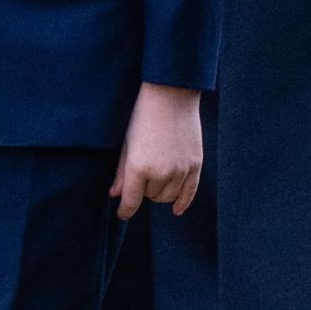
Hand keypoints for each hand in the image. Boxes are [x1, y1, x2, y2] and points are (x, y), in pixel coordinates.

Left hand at [111, 82, 203, 220]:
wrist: (171, 95)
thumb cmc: (142, 115)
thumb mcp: (127, 143)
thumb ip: (121, 172)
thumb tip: (115, 195)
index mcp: (139, 166)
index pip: (131, 200)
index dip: (125, 210)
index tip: (122, 214)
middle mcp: (161, 172)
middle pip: (150, 197)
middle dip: (143, 190)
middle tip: (141, 174)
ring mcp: (181, 170)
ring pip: (168, 196)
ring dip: (160, 192)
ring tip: (156, 178)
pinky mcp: (195, 164)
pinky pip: (190, 192)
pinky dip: (182, 203)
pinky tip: (176, 210)